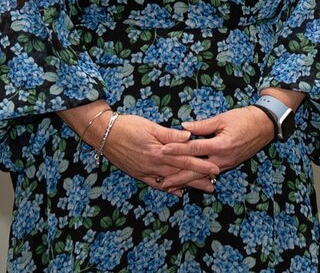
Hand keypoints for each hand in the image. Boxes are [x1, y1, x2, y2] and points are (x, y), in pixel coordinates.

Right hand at [99, 114, 218, 195]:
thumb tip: (189, 137)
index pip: (185, 159)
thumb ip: (170, 135)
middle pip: (180, 173)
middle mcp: (154, 164)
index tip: (216, 169)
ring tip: (201, 189)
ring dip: (186, 185)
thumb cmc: (128, 126)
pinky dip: (167, 188)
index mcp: (159, 151)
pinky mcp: (138, 174)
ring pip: (170, 180)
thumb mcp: (150, 126)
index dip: (201, 165)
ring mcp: (145, 171)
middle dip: (198, 179)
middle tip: (213, 186)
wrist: (104, 134)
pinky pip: (155, 184)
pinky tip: (177, 192)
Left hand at [160, 106, 275, 190]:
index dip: (178, 149)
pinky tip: (190, 180)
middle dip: (179, 177)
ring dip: (188, 180)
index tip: (163, 150)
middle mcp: (223, 158)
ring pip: (204, 175)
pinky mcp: (230, 164)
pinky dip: (200, 177)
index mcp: (221, 145)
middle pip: (197, 170)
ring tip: (173, 186)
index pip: (194, 149)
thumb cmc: (244, 118)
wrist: (265, 125)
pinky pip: (211, 173)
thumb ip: (202, 125)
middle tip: (163, 183)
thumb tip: (183, 127)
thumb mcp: (223, 118)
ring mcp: (227, 164)